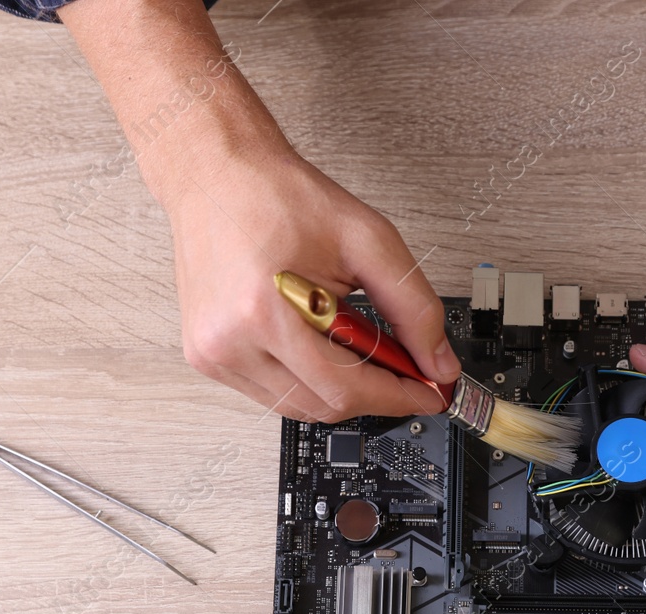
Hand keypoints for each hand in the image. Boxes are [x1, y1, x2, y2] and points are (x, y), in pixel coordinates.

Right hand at [163, 139, 458, 420]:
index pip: (344, 388)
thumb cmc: (277, 196)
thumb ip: (412, 306)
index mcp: (262, 312)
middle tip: (406, 371)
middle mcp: (228, 342)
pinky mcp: (207, 356)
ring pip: (299, 407)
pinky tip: (320, 343)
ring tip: (356, 343)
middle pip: (324, 406)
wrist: (216, 174)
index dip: (397, 397)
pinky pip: (272, 393)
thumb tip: (438, 364)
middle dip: (374, 394)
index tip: (430, 393)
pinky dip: (308, 379)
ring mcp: (213, 354)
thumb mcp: (367, 240)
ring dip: (340, 388)